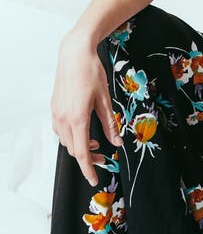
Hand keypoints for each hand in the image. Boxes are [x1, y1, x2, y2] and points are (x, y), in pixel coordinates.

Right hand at [51, 28, 122, 186]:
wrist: (74, 53)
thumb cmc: (92, 72)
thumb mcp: (105, 99)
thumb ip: (110, 123)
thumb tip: (117, 142)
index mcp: (77, 118)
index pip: (82, 153)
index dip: (88, 169)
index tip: (94, 179)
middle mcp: (63, 119)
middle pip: (73, 149)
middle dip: (87, 157)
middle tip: (102, 156)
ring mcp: (56, 113)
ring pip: (65, 141)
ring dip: (79, 146)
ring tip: (95, 142)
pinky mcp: (54, 107)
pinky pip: (60, 130)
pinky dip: (71, 135)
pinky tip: (82, 129)